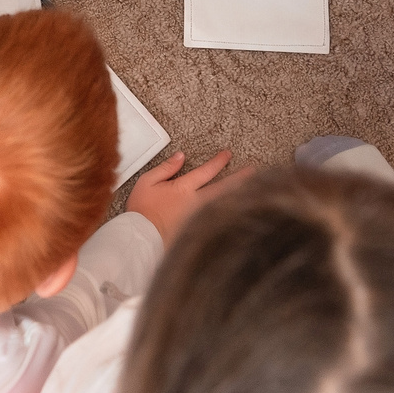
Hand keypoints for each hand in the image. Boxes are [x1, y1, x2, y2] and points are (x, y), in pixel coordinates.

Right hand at [126, 149, 247, 245]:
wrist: (140, 238)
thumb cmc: (142, 212)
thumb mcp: (147, 182)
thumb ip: (166, 168)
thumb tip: (180, 157)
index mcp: (183, 189)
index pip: (206, 171)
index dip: (219, 161)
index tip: (227, 155)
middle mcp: (195, 203)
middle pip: (223, 188)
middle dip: (239, 178)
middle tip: (253, 171)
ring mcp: (199, 218)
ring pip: (223, 204)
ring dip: (238, 195)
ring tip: (252, 190)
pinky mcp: (197, 231)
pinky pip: (217, 220)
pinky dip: (228, 214)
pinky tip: (236, 213)